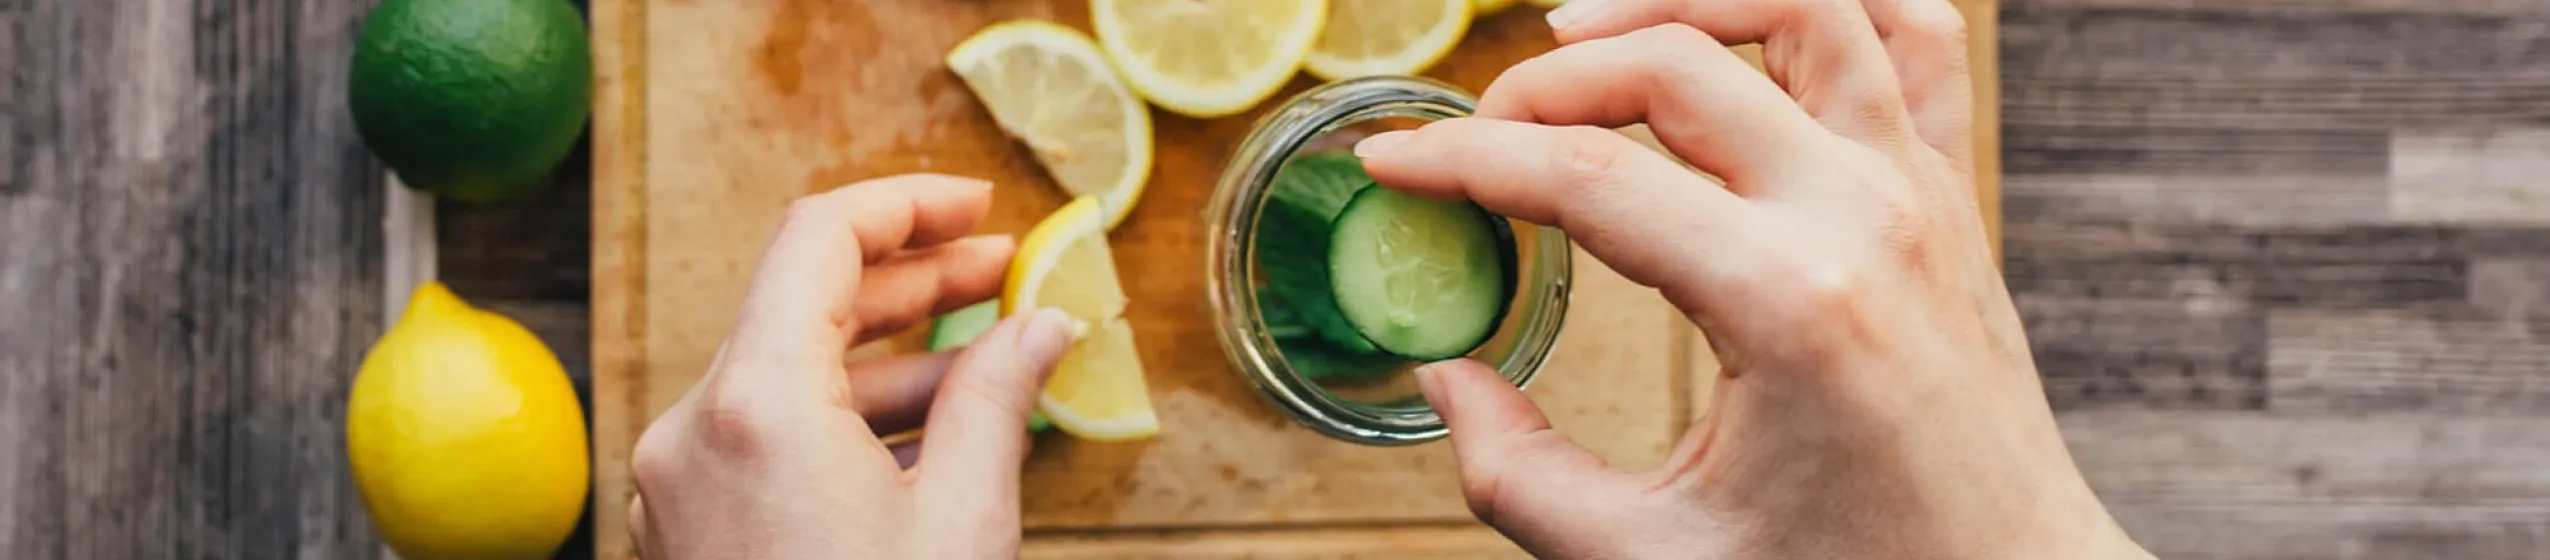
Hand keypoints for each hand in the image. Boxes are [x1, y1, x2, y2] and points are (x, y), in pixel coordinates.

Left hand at [625, 174, 1072, 558]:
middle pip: (803, 303)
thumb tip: (1042, 325)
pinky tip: (933, 433)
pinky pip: (770, 438)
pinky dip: (849, 418)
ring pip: (789, 375)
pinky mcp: (692, 531)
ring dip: (891, 355)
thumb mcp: (963, 522)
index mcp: (756, 404)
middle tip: (1007, 270)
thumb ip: (997, 401)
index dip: (908, 205)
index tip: (984, 209)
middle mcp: (696, 430)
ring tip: (993, 358)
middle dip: (913, 280)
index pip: (821, 240)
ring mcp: (683, 485)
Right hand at [1353, 1, 2149, 557]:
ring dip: (1685, 1)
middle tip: (1480, 132)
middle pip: (1679, 64)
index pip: (1586, 179)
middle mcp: (1862, 218)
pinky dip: (1827, 6)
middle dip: (1550, 80)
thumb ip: (1519, 477)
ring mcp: (1920, 193)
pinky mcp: (1953, 197)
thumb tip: (1448, 378)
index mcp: (1785, 304)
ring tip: (1590, 34)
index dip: (1462, 162)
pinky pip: (1914, 39)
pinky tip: (1744, 31)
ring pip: (1807, 6)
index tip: (1389, 162)